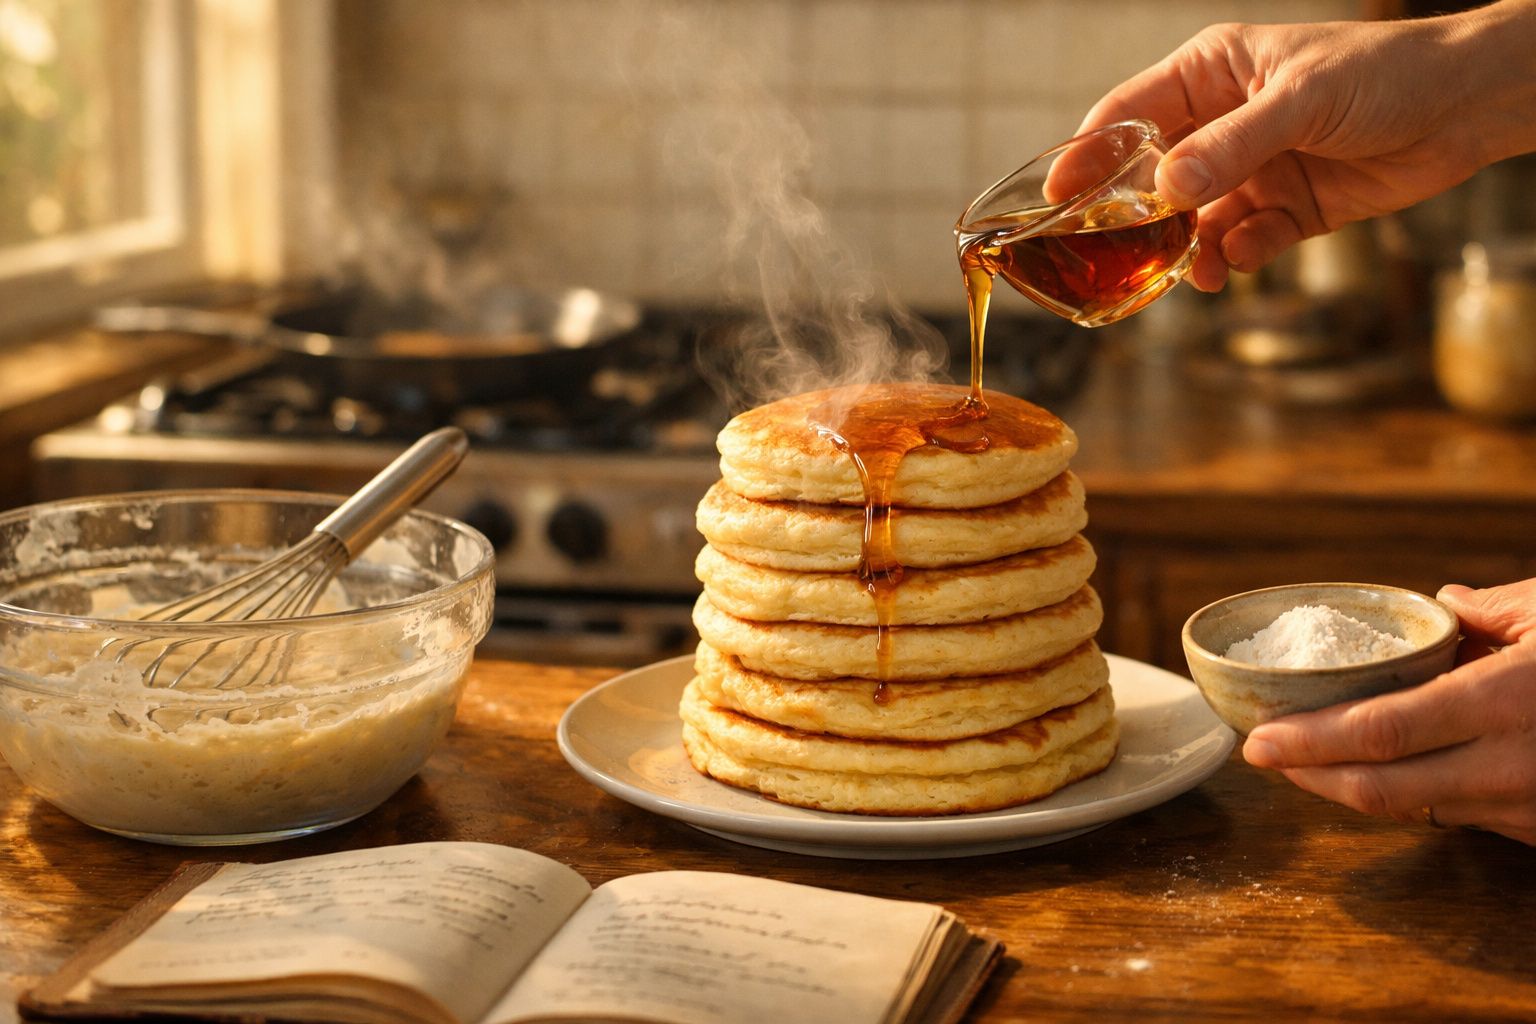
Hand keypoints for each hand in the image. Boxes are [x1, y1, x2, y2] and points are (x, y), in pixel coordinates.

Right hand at [1079, 1, 1535, 290]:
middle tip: (1115, 258)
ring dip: (1185, 250)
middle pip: (1151, 178)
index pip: (1127, 115)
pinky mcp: (1284, 209)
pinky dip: (1233, 258)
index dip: (1088, 157)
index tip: (1057, 200)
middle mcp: (1220, 122)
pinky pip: (1238, 243)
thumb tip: (1167, 191)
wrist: (1468, 107)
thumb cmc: (1385, 74)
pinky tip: (1239, 261)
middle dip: (1135, 220)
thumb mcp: (1301, 102)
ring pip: (1192, 221)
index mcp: (1209, 74)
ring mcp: (1251, 168)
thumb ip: (1232, 147)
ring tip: (1188, 274)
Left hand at [1243, 579, 1535, 844]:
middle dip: (1309, 774)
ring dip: (1356, 787)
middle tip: (1262, 754)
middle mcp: (1505, 767)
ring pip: (1415, 810)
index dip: (1310, 740)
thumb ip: (1493, 610)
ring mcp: (1522, 808)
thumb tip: (1447, 602)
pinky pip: (1460, 817)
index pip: (1381, 731)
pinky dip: (1415, 794)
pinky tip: (1389, 771)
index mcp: (1501, 701)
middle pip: (1380, 787)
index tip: (1260, 737)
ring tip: (1311, 760)